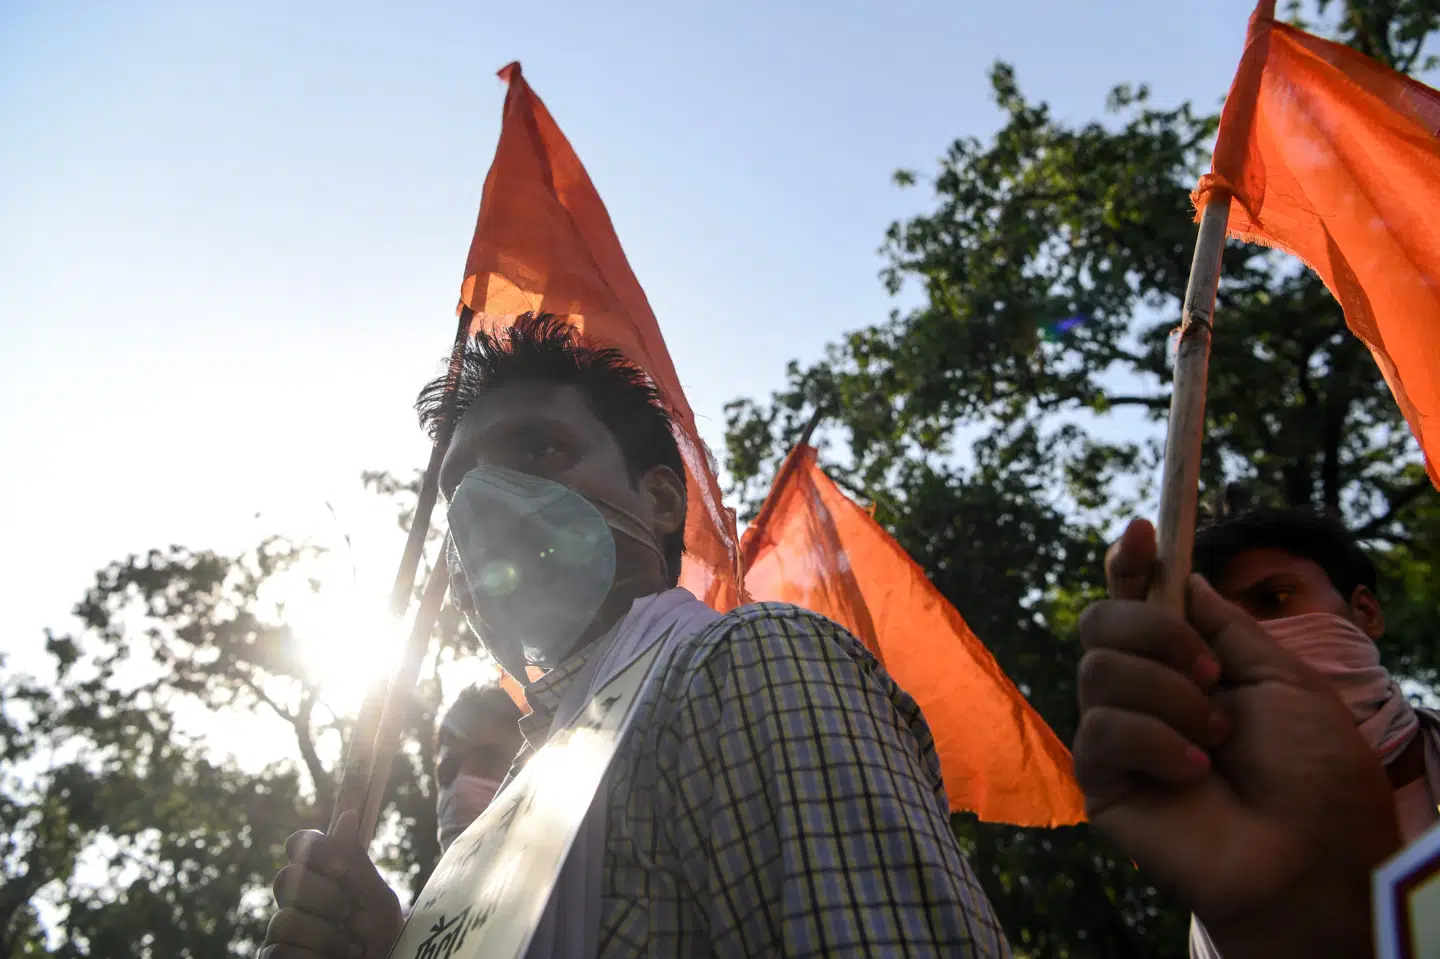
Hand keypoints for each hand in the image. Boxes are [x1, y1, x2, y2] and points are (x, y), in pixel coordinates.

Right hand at [261, 809, 402, 958]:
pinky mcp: (273, 958)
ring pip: (286, 919)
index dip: (315, 851)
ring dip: (327, 937)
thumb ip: (357, 863)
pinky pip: (280, 951)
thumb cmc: (381, 940)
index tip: (341, 869)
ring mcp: (281, 931)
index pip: (301, 845)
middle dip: (325, 898)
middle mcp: (296, 900)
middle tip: (349, 915)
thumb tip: (347, 815)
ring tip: (350, 949)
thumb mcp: (377, 900)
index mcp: (321, 877)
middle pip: (286, 879)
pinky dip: (313, 958)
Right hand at [1074, 519, 1400, 958]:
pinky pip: (1104, 728)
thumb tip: (1180, 579)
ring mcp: (1118, 733)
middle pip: (1100, 620)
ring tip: (1217, 739)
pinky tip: (1195, 773)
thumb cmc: (1314, 774)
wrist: (1310, 857)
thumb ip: (1225, 627)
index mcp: (1187, 661)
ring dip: (1170, 696)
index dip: (1130, 562)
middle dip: (1154, 632)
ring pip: (1100, 670)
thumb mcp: (1282, 677)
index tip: (1143, 532)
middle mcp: (1144, 691)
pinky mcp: (1101, 778)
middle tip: (1212, 672)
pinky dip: (1158, 743)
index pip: (1137, 598)